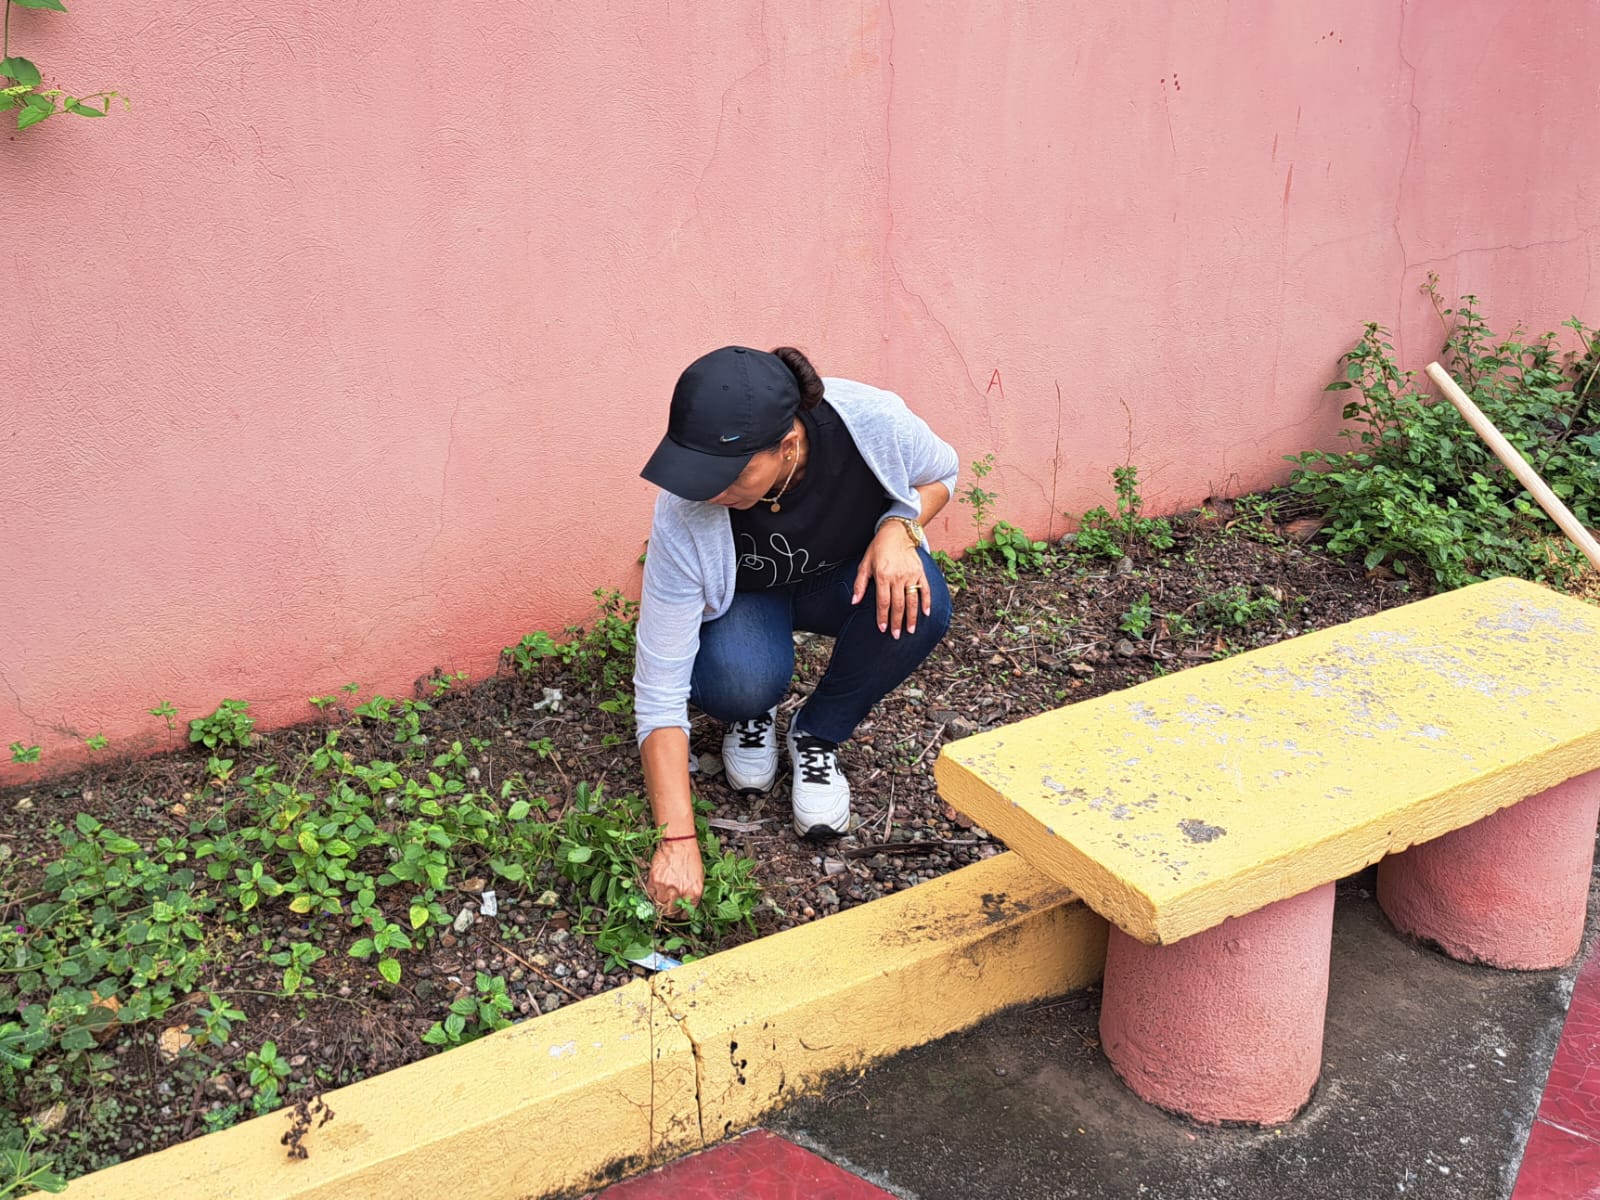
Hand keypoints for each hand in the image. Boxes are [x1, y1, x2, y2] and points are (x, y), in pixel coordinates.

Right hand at [646, 838, 703, 912]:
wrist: (679, 842)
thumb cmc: (690, 857)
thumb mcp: (698, 878)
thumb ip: (691, 893)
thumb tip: (685, 905)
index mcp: (694, 893)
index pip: (685, 913)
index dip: (680, 915)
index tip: (677, 914)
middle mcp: (680, 892)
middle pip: (671, 912)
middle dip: (669, 912)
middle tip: (667, 909)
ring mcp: (666, 887)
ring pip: (659, 904)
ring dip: (659, 903)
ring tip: (661, 898)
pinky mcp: (654, 881)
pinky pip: (650, 894)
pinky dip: (651, 894)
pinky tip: (655, 890)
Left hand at [852, 523, 930, 638]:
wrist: (897, 532)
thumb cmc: (878, 549)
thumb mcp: (865, 564)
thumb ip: (860, 584)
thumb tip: (854, 602)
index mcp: (883, 576)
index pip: (883, 602)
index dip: (883, 617)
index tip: (883, 629)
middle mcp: (898, 577)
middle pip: (898, 604)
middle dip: (897, 622)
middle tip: (896, 635)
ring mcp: (911, 575)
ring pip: (912, 600)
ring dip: (912, 617)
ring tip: (910, 630)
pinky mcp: (920, 572)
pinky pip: (925, 589)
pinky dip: (927, 602)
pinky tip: (926, 613)